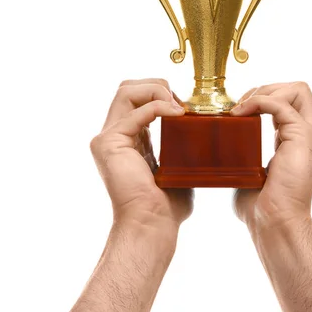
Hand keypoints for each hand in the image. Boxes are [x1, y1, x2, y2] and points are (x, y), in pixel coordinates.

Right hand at [90, 78, 193, 229]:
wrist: (153, 225)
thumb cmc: (166, 205)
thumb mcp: (177, 164)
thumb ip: (182, 143)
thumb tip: (204, 130)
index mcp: (128, 137)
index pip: (137, 97)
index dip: (161, 93)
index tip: (185, 106)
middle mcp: (113, 134)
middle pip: (128, 87)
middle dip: (156, 86)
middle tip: (180, 102)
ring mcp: (107, 137)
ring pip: (126, 91)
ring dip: (156, 91)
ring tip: (177, 106)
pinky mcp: (108, 142)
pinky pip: (134, 112)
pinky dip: (157, 107)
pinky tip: (176, 114)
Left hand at [231, 82, 311, 230]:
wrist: (273, 224)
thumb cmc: (260, 205)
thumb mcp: (250, 168)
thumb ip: (244, 151)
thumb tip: (220, 143)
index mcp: (299, 138)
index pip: (291, 99)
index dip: (266, 95)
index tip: (240, 109)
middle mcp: (309, 133)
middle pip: (298, 88)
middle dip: (267, 88)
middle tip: (241, 105)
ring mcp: (309, 135)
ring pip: (297, 89)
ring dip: (264, 92)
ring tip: (242, 108)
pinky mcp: (303, 138)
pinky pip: (281, 104)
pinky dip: (259, 102)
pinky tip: (240, 114)